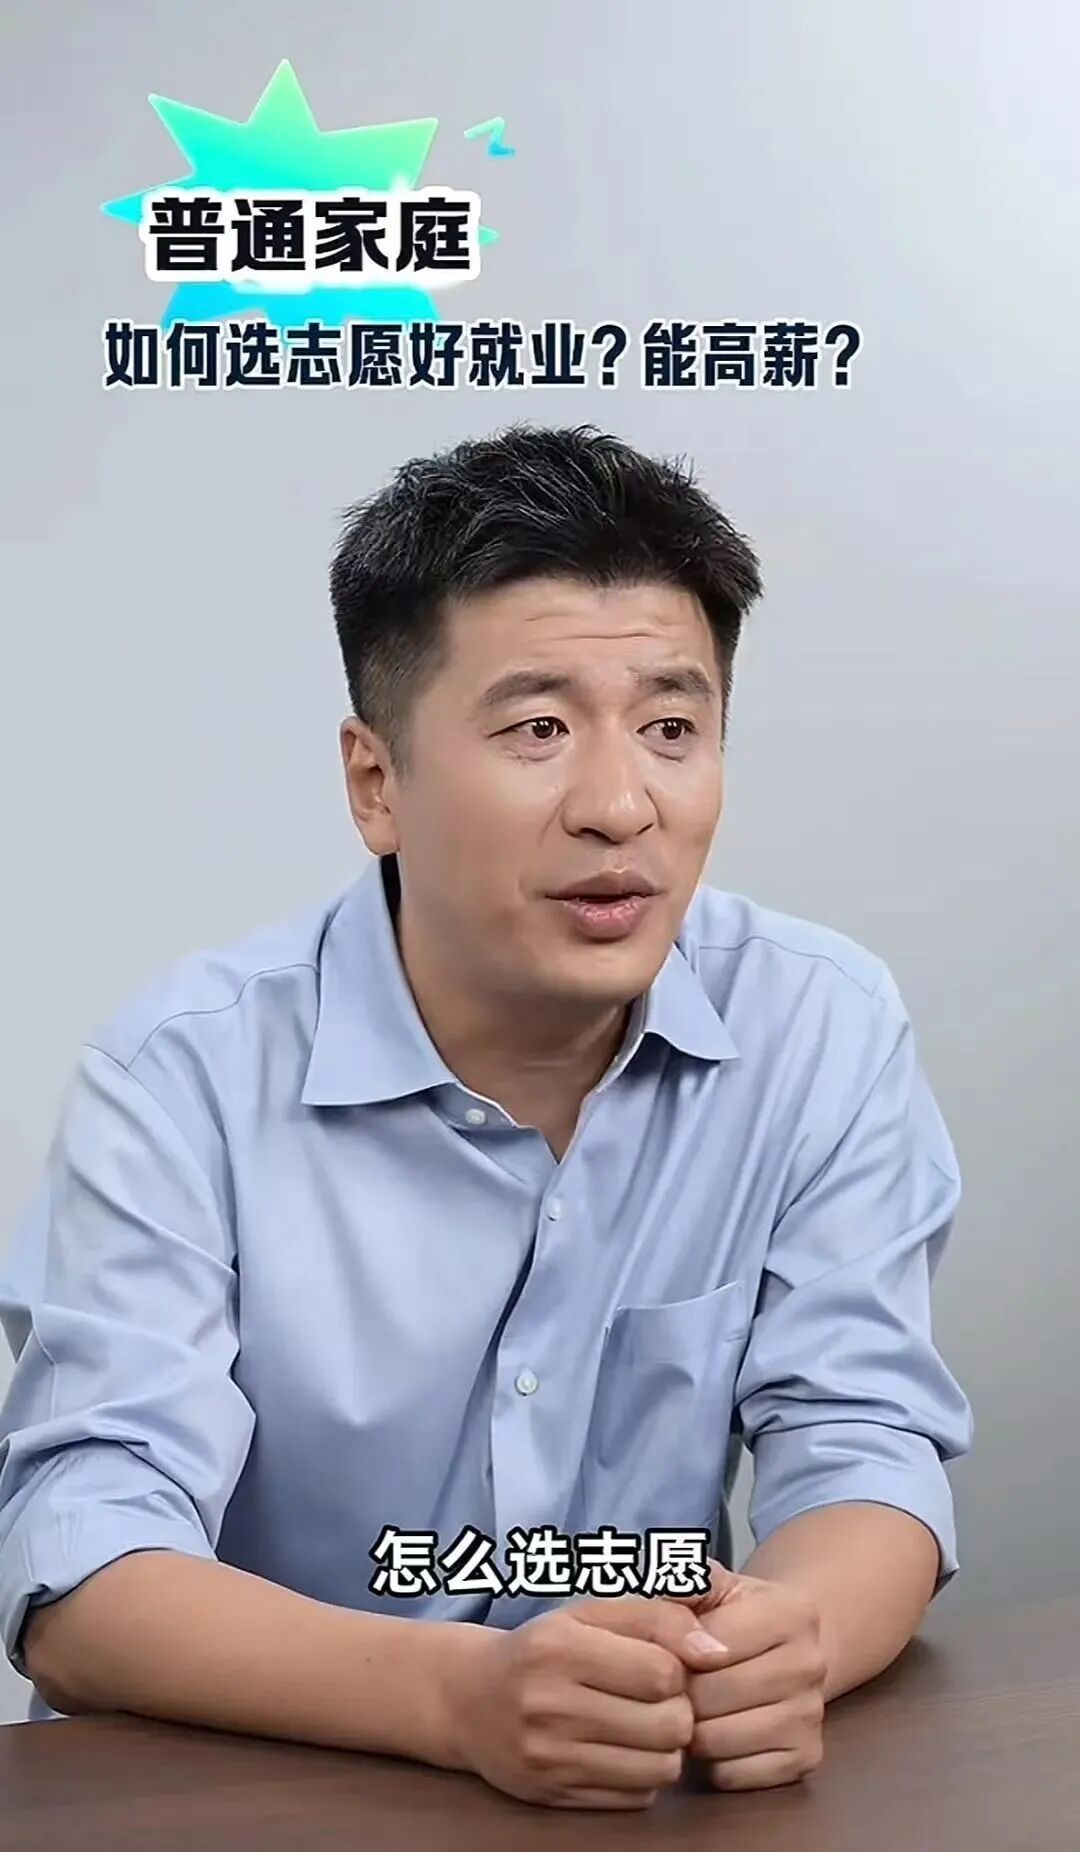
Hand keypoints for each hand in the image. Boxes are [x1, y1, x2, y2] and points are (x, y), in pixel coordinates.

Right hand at [441, 1595, 728, 1809]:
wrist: (469, 1699)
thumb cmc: (544, 1648)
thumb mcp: (591, 1613)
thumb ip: (658, 1616)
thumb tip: (716, 1651)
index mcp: (561, 1648)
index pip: (663, 1672)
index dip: (679, 1669)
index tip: (665, 1664)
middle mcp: (550, 1705)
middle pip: (668, 1725)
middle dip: (679, 1711)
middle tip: (662, 1700)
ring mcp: (551, 1757)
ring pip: (659, 1768)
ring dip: (667, 1748)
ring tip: (647, 1725)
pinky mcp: (555, 1795)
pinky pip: (635, 1798)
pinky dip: (643, 1776)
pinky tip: (624, 1750)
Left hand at [686, 1573, 826, 1790]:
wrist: (787, 1649)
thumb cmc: (736, 1615)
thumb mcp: (714, 1584)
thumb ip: (684, 1580)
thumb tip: (665, 1609)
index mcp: (792, 1612)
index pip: (708, 1645)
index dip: (674, 1649)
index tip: (669, 1647)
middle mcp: (812, 1665)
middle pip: (710, 1696)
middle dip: (680, 1692)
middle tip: (673, 1683)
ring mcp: (812, 1716)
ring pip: (717, 1741)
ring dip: (690, 1729)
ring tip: (691, 1706)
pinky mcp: (806, 1758)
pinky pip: (732, 1775)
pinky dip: (712, 1762)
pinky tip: (715, 1732)